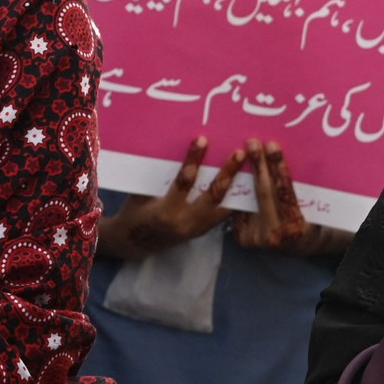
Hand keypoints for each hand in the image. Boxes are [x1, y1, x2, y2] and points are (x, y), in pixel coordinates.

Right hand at [97, 137, 241, 260]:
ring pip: (224, 206)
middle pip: (213, 195)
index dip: (193, 159)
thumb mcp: (140, 193)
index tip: (202, 140)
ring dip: (237, 186)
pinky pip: (223, 215)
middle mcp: (186, 223)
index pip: (184, 182)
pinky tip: (244, 184)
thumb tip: (172, 146)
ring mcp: (197, 230)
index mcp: (166, 212)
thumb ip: (158, 176)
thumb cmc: (134, 212)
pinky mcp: (203, 232)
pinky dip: (233, 200)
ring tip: (249, 166)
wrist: (134, 243)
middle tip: (240, 152)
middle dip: (228, 173)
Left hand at [231, 140, 352, 255]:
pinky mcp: (242, 237)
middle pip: (264, 194)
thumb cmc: (308, 219)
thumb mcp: (309, 206)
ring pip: (248, 200)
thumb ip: (297, 188)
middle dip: (258, 166)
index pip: (285, 192)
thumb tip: (279, 154)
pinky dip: (236, 189)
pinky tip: (232, 169)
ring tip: (241, 152)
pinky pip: (238, 209)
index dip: (278, 168)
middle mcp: (274, 236)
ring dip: (243, 174)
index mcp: (295, 227)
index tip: (273, 147)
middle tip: (253, 143)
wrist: (299, 245)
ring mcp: (255, 239)